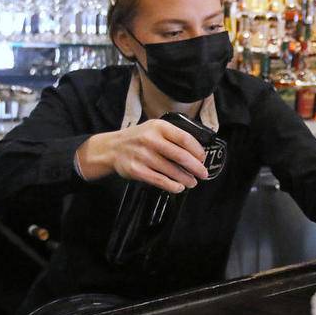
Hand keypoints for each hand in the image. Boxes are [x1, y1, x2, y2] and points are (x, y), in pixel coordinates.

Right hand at [76, 119, 207, 192]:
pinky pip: (159, 180)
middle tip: (203, 174)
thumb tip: (197, 152)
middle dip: (196, 167)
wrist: (111, 148)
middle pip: (180, 156)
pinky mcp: (136, 170)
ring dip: (185, 178)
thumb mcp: (154, 129)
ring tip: (192, 182)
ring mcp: (142, 155)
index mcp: (159, 126)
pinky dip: (172, 186)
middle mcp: (150, 139)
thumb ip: (172, 136)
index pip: (184, 138)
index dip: (197, 150)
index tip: (203, 158)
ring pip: (171, 170)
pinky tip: (178, 188)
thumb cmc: (139, 139)